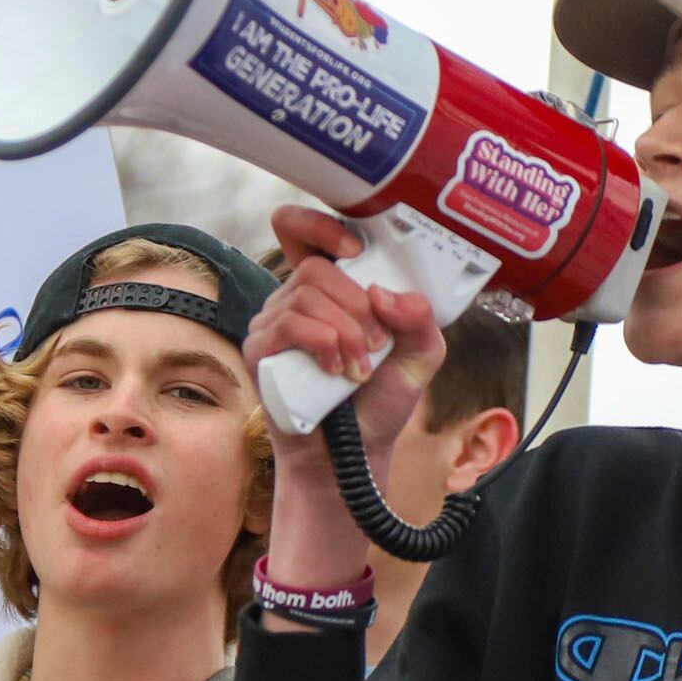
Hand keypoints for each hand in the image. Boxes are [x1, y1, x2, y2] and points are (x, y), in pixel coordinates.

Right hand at [250, 206, 447, 464]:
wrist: (356, 454)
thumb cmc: (380, 401)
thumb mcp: (421, 355)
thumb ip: (420, 318)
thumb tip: (386, 294)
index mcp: (331, 290)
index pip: (303, 233)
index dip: (319, 226)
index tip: (355, 249)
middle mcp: (297, 300)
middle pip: (314, 267)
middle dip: (355, 304)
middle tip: (377, 342)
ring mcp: (273, 324)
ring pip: (304, 295)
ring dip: (345, 332)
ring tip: (359, 369)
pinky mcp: (260, 352)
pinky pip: (288, 325)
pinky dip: (323, 344)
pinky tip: (335, 372)